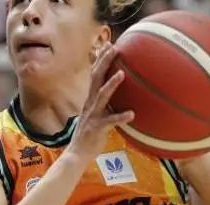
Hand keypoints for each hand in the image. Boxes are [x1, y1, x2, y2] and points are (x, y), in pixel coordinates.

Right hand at [66, 43, 134, 160]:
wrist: (77, 154)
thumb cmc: (90, 135)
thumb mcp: (96, 115)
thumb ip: (104, 105)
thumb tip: (116, 97)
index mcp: (90, 100)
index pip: (94, 74)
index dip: (100, 59)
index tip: (108, 44)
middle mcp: (90, 104)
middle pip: (96, 78)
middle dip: (104, 62)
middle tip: (114, 48)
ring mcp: (93, 115)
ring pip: (101, 96)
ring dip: (111, 84)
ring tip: (122, 74)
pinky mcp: (97, 128)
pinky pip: (110, 121)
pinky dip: (121, 117)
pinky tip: (132, 114)